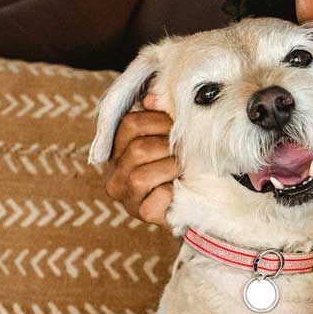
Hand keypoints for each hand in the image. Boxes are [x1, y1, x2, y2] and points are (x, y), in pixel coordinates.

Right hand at [103, 94, 174, 230]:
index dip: (159, 121)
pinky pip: (153, 202)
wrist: (198, 200)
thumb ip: (159, 117)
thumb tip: (152, 99)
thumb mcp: (170, 137)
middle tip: (183, 151)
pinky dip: (169, 195)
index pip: (130, 124)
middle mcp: (114, 174)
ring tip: (181, 170)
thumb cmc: (181, 163)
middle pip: (137, 150)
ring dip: (169, 170)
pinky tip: (176, 191)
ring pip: (140, 177)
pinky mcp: (141, 215)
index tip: (176, 127)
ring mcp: (125, 197)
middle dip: (167, 148)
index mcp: (119, 149)